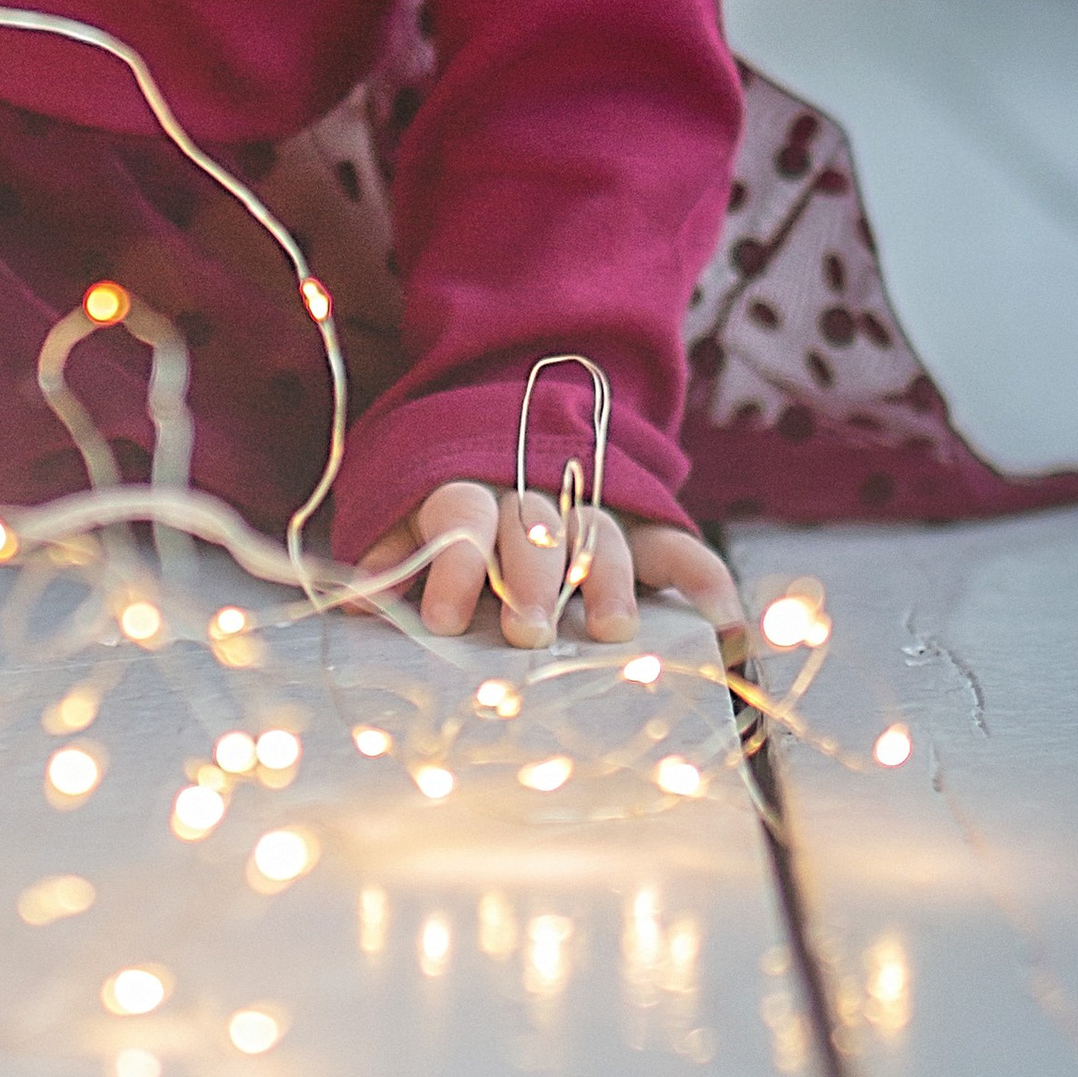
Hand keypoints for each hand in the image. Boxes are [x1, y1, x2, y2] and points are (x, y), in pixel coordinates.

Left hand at [357, 479, 744, 653]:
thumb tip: (355, 601)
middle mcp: (533, 497)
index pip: (464, 516)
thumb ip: (391, 564)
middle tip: (529, 630)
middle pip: (536, 525)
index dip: (456, 564)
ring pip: (602, 535)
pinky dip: (702, 579)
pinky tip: (721, 619)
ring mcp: (592, 512)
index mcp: (468, 495)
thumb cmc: (449, 531)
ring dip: (607, 579)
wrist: (505, 446)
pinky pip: (676, 549)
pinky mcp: (641, 531)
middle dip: (532, 577)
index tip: (448, 621)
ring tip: (609, 630)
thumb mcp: (406, 535)